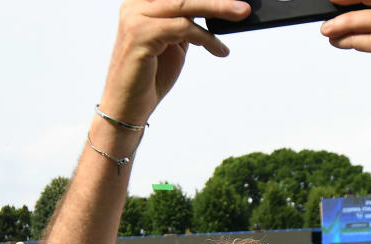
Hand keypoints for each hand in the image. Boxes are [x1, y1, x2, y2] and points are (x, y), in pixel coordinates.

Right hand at [99, 0, 249, 124]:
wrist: (128, 106)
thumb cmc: (149, 76)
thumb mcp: (173, 42)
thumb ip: (186, 24)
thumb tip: (214, 11)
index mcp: (141, 3)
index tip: (230, 0)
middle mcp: (135, 5)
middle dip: (216, 0)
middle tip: (243, 5)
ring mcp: (135, 18)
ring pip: (184, 6)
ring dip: (217, 9)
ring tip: (240, 14)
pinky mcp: (140, 34)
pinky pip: (183, 28)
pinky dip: (206, 38)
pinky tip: (219, 49)